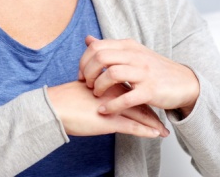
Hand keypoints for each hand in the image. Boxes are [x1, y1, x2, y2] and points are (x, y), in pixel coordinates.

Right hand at [46, 81, 169, 137]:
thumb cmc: (64, 99)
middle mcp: (114, 94)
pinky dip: (146, 131)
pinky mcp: (110, 121)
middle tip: (165, 117)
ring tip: (164, 131)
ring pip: (140, 115)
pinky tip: (155, 135)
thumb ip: (94, 86)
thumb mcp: (83, 88)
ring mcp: (113, 108)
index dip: (143, 95)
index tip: (152, 100)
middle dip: (154, 110)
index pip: (131, 90)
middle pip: (140, 101)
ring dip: (154, 124)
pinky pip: (133, 127)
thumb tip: (98, 89)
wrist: (54, 106)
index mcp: (108, 84)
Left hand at [78, 36, 199, 117]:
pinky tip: (104, 110)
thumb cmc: (154, 69)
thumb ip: (109, 48)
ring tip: (96, 95)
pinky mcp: (150, 91)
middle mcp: (135, 56)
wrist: (184, 82)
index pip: (97, 47)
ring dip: (98, 86)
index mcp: (128, 46)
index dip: (83, 61)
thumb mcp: (132, 53)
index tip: (81, 75)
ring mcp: (143, 73)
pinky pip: (126, 97)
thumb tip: (87, 39)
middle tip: (86, 85)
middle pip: (101, 57)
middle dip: (88, 73)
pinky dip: (111, 105)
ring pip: (111, 74)